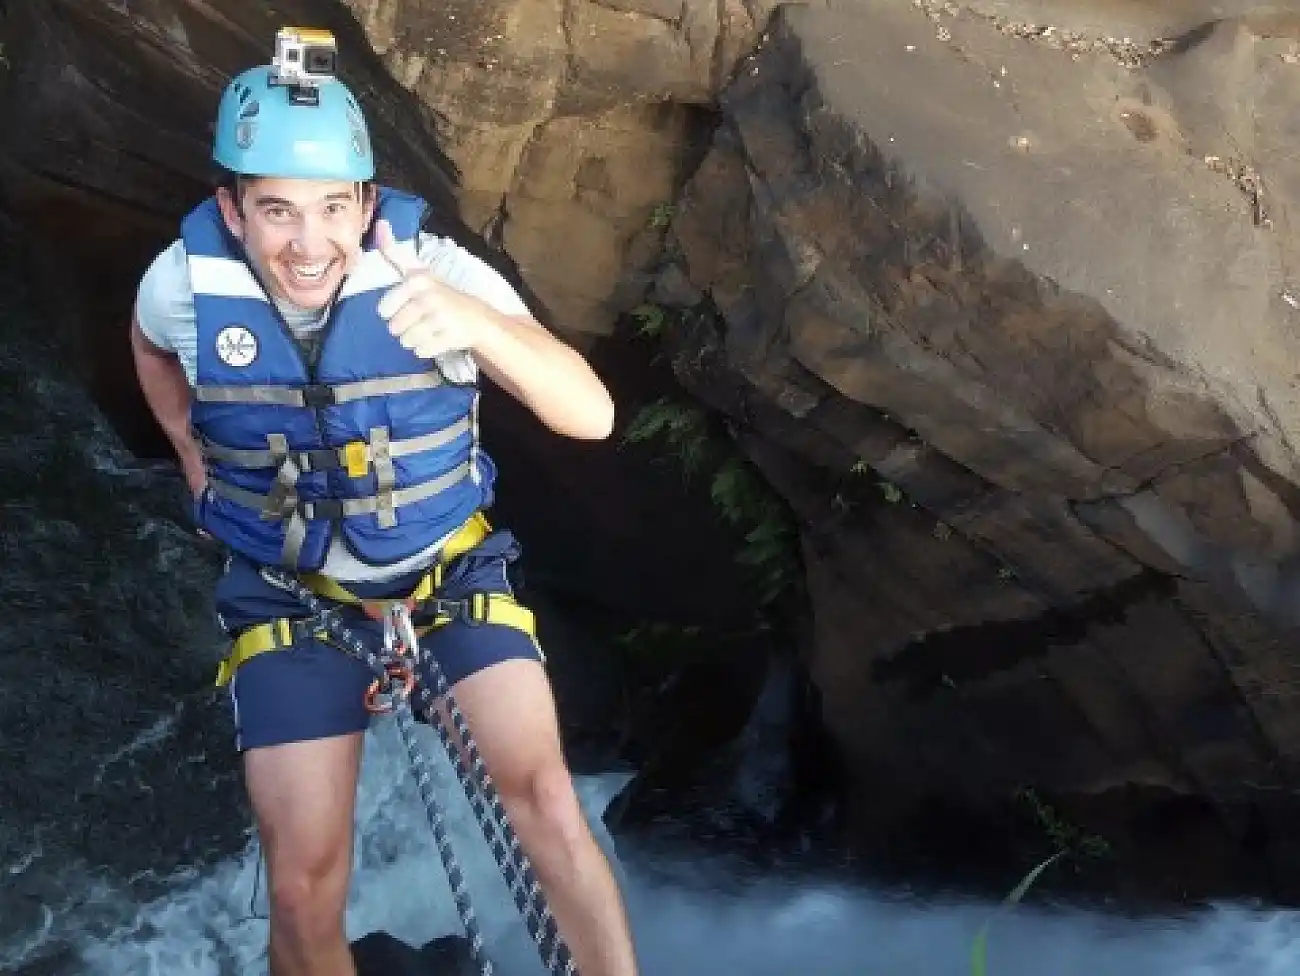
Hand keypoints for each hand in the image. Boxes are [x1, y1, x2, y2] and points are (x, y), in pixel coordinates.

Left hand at [374, 219, 485, 359]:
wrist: (478, 318)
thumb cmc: (440, 294)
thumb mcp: (418, 272)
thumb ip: (396, 253)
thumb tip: (380, 223)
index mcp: (417, 281)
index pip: (384, 308)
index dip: (391, 311)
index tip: (410, 305)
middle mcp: (428, 297)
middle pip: (394, 328)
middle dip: (404, 328)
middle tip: (421, 320)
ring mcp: (440, 318)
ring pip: (406, 341)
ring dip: (414, 340)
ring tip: (430, 329)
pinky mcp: (449, 337)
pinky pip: (421, 351)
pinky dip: (426, 350)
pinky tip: (438, 338)